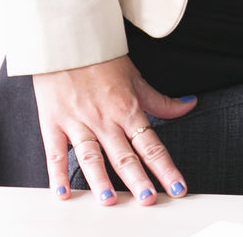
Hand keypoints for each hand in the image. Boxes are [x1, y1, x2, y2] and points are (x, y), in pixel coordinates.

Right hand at [30, 56, 196, 203]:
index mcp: (128, 110)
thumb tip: (189, 105)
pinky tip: (62, 192)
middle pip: (124, 154)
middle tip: (148, 200)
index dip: (166, 168)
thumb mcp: (136, 79)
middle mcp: (105, 119)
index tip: (177, 188)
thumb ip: (160, 101)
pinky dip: (57, 173)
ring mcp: (78, 122)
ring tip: (108, 200)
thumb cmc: (102, 61)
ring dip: (100, 179)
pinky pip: (55, 151)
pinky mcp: (53, 123)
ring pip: (91, 155)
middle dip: (137, 179)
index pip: (152, 145)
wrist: (68, 42)